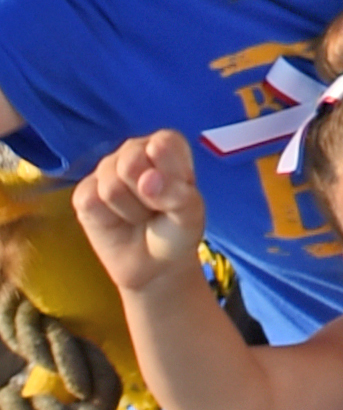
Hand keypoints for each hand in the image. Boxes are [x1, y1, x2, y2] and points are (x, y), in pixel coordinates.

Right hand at [74, 131, 208, 292]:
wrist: (154, 265)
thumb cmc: (176, 231)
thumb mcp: (190, 216)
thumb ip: (177, 194)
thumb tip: (148, 179)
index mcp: (165, 144)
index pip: (162, 145)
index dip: (171, 176)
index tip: (178, 195)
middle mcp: (133, 150)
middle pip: (130, 162)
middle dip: (147, 196)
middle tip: (155, 209)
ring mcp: (106, 169)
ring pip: (110, 185)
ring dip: (130, 211)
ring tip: (139, 217)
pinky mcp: (84, 192)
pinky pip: (89, 201)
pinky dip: (106, 219)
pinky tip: (117, 221)